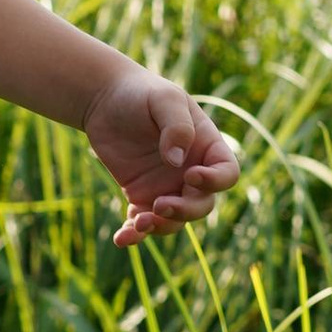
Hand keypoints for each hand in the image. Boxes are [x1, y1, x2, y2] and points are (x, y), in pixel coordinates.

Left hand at [85, 67, 241, 249]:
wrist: (105, 100)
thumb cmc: (141, 94)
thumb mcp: (164, 99)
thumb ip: (177, 126)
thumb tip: (178, 163)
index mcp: (207, 148)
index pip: (227, 173)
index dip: (215, 181)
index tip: (190, 174)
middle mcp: (191, 172)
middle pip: (202, 204)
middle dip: (184, 210)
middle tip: (159, 204)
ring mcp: (167, 187)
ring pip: (175, 221)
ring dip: (160, 227)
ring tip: (139, 223)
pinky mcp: (140, 196)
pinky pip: (143, 222)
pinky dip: (134, 234)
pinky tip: (121, 238)